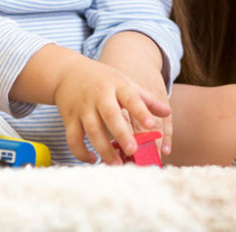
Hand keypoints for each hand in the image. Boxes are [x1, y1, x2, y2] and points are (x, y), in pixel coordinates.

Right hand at [53, 55, 170, 164]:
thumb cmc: (102, 79)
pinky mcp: (68, 119)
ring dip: (103, 149)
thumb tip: (167, 112)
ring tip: (116, 164)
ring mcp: (82, 108)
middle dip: (121, 134)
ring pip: (91, 130)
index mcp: (116, 85)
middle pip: (110, 115)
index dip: (141, 111)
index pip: (131, 97)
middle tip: (132, 150)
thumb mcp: (124, 82)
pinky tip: (93, 159)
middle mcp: (99, 96)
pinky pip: (73, 139)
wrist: (67, 72)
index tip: (152, 125)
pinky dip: (81, 152)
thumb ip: (145, 98)